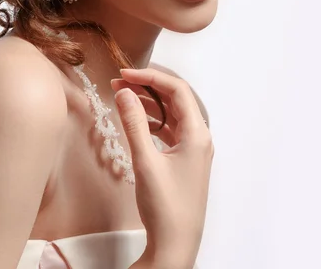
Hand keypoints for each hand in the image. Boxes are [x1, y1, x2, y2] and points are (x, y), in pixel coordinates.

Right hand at [111, 68, 212, 267]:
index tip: (124, 75)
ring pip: (172, 115)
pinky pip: (171, 130)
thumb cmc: (165, 207)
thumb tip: (124, 92)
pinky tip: (137, 122)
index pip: (177, 90)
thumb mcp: (145, 162)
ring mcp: (194, 149)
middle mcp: (200, 137)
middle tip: (120, 83)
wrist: (176, 246)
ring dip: (150, 104)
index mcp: (198, 133)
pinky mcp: (186, 160)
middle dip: (148, 87)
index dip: (150, 77)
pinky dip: (154, 122)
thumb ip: (134, 124)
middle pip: (175, 99)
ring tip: (123, 98)